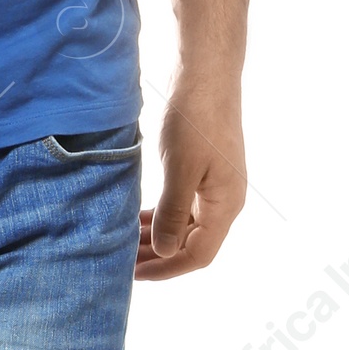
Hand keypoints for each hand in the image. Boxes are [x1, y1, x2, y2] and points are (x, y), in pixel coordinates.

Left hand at [136, 73, 246, 279]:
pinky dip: (161, 217)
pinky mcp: (204, 172)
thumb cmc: (195, 118)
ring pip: (186, 227)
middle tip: (122, 263)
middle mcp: (225, 201)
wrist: (207, 75)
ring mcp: (215, 187)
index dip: (166, 269)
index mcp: (226, 205)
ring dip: (158, 238)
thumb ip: (173, 213)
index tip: (133, 274)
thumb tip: (165, 252)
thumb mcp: (180, 169)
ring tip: (125, 244)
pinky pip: (183, 207)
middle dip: (158, 257)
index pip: (198, 255)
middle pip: (191, 245)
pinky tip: (139, 219)